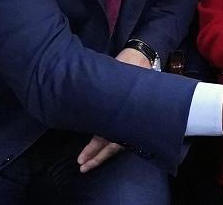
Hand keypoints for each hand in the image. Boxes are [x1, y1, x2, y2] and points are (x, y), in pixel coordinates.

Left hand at [77, 48, 149, 171]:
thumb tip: (80, 102)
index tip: (82, 159)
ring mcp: (129, 116)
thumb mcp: (113, 74)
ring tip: (86, 164)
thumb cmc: (127, 64)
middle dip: (97, 157)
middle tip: (83, 166)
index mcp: (123, 111)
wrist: (142, 56)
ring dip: (101, 154)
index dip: (95, 149)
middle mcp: (128, 117)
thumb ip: (101, 92)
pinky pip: (119, 133)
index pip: (108, 136)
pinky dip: (107, 143)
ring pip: (116, 142)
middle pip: (113, 144)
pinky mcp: (127, 113)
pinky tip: (98, 149)